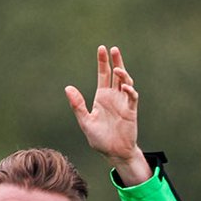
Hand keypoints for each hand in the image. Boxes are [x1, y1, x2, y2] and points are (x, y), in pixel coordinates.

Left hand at [64, 45, 149, 185]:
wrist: (113, 152)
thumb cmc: (100, 139)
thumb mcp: (85, 121)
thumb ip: (77, 105)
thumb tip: (68, 87)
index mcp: (102, 97)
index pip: (103, 75)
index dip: (103, 62)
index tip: (102, 49)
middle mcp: (114, 97)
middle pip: (116, 74)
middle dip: (115, 61)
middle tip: (112, 48)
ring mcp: (123, 102)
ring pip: (126, 82)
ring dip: (123, 74)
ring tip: (117, 68)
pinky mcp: (131, 110)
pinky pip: (132, 97)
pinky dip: (129, 90)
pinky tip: (124, 86)